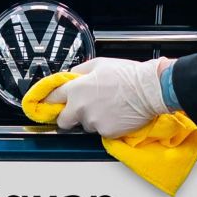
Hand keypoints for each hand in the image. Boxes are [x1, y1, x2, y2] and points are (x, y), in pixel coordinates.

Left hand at [44, 57, 171, 137]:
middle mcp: (81, 107)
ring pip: (85, 125)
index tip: (48, 104)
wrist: (149, 89)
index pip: (52, 98)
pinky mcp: (106, 132)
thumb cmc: (127, 75)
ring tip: (107, 106)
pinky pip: (100, 130)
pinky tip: (115, 113)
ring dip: (91, 118)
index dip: (50, 101)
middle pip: (63, 120)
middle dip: (68, 116)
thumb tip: (72, 76)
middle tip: (80, 109)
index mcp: (77, 89)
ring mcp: (93, 122)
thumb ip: (80, 71)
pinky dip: (105, 124)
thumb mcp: (99, 63)